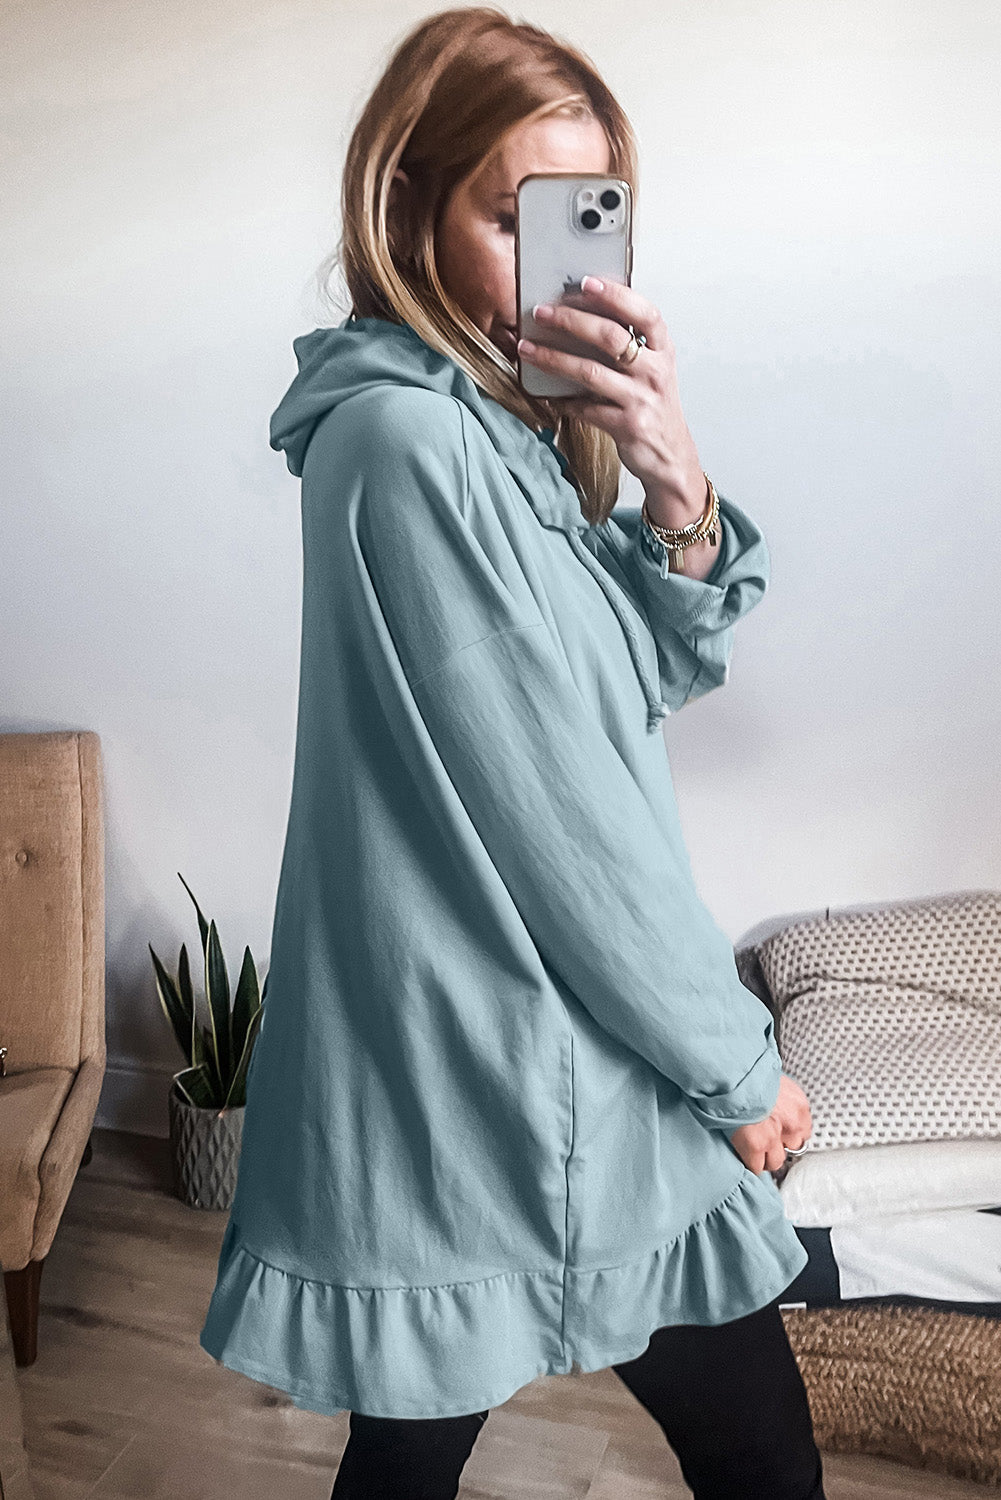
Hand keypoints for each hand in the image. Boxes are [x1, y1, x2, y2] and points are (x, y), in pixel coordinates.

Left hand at [517, 276, 703, 502]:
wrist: (670, 455)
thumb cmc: (654, 406)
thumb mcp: (652, 370)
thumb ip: (630, 344)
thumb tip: (583, 313)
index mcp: (663, 350)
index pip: (645, 313)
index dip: (616, 295)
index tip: (586, 282)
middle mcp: (655, 372)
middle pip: (611, 336)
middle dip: (570, 321)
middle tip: (541, 313)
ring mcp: (641, 399)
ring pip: (590, 372)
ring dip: (553, 358)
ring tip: (527, 349)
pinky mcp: (626, 425)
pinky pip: (585, 408)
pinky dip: (562, 400)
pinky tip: (547, 394)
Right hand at [727, 1074, 813, 1175]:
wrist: (733, 1074)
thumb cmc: (748, 1073)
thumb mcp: (773, 1080)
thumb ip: (779, 1097)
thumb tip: (774, 1104)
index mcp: (798, 1105)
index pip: (802, 1131)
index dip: (787, 1132)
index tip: (779, 1131)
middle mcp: (791, 1123)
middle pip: (791, 1148)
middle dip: (778, 1144)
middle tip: (763, 1137)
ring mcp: (775, 1136)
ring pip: (775, 1161)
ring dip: (764, 1156)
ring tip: (751, 1147)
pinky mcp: (756, 1145)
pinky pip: (756, 1166)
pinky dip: (749, 1162)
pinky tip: (742, 1152)